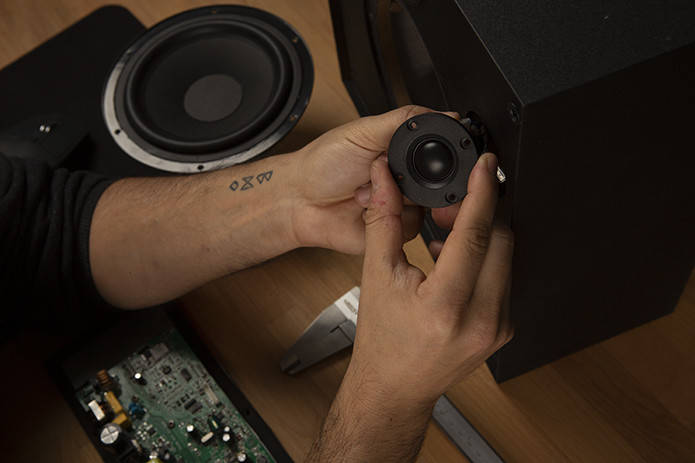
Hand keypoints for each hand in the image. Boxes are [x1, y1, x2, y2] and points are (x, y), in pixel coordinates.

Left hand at [290, 105, 457, 253]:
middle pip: (437, 181)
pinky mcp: (394, 231)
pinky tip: (366, 211)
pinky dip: (387, 219)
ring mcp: (401, 205)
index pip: (437, 151)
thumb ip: (405, 121)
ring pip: (427, 207)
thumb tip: (445, 113)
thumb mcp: (364, 131)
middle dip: (406, 179)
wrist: (300, 201)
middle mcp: (405, 179)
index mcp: (403, 151)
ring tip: (366, 193)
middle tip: (379, 173)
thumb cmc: (323, 164)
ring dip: (392, 198)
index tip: (408, 158)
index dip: (432, 156)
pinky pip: (411, 228)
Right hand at [350, 152, 513, 405]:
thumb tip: (385, 181)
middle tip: (450, 204)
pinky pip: (504, 278)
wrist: (395, 388)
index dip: (481, 192)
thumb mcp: (376, 277)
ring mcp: (498, 326)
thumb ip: (384, 222)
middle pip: (500, 241)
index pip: (475, 234)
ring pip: (506, 257)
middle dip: (480, 212)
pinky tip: (456, 258)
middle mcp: (482, 318)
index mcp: (446, 305)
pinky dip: (485, 258)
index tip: (484, 165)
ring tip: (447, 233)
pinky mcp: (504, 328)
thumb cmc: (383, 343)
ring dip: (482, 235)